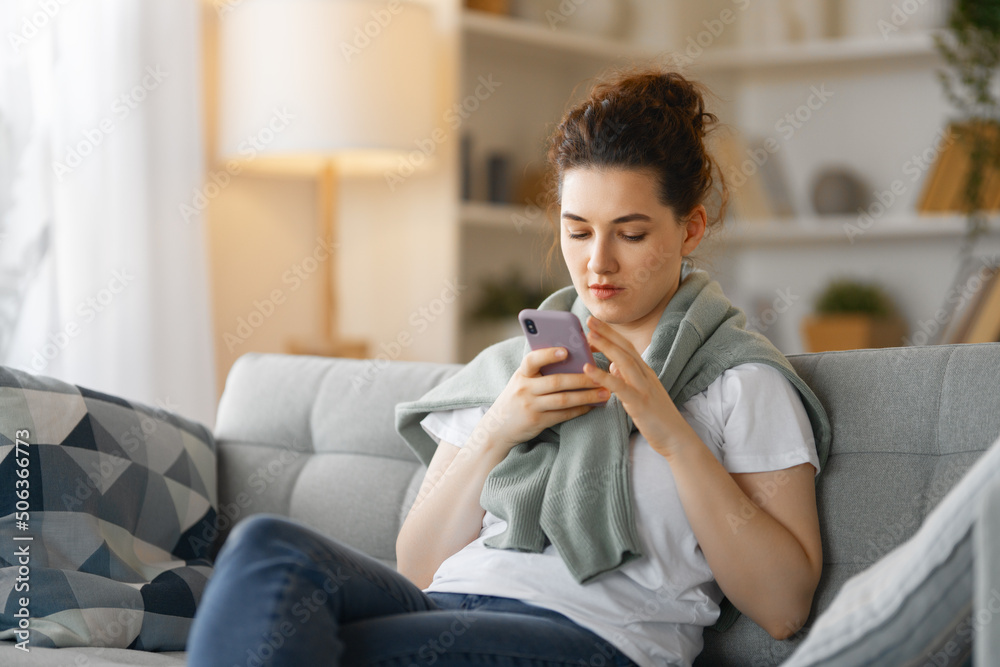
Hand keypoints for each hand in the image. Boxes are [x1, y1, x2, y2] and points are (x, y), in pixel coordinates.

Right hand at [482, 346, 609, 453]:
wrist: (498, 427)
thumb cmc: (517, 397)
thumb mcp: (522, 380)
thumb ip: (539, 370)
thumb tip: (572, 357)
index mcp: (521, 374)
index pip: (532, 360)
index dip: (548, 355)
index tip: (566, 350)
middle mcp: (524, 389)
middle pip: (556, 382)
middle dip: (582, 379)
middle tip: (601, 375)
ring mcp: (530, 406)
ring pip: (563, 400)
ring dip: (586, 396)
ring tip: (604, 393)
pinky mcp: (537, 421)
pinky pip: (563, 415)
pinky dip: (579, 410)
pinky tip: (592, 406)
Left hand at [582, 316, 696, 457]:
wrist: (677, 438)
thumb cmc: (657, 417)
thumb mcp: (641, 393)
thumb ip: (627, 378)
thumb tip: (612, 366)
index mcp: (645, 372)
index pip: (627, 347)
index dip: (611, 333)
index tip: (594, 323)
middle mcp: (646, 375)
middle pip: (625, 348)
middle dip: (607, 332)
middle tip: (589, 319)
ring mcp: (644, 388)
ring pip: (623, 361)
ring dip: (605, 346)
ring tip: (588, 335)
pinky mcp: (640, 403)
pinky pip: (619, 386)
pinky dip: (602, 376)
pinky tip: (587, 369)